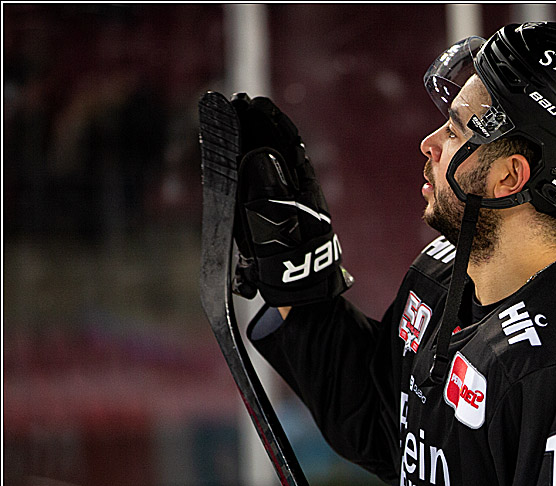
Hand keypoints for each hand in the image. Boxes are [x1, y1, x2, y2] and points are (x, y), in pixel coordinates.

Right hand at [229, 93, 352, 306]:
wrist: (297, 297)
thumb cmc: (291, 265)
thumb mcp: (279, 226)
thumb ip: (269, 192)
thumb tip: (260, 155)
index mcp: (303, 191)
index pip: (286, 146)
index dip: (269, 124)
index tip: (250, 103)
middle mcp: (295, 194)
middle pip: (277, 150)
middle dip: (259, 126)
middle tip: (238, 103)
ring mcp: (283, 205)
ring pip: (268, 165)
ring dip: (252, 141)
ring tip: (236, 118)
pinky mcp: (269, 218)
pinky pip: (257, 184)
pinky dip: (246, 166)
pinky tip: (237, 157)